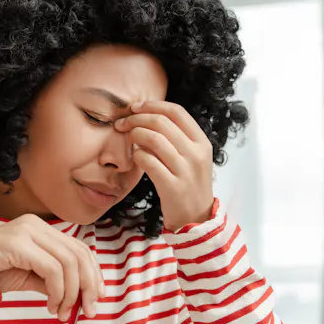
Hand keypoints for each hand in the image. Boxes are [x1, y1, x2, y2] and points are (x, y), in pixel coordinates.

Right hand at [0, 215, 102, 319]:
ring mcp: (27, 231)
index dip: (93, 273)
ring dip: (71, 293)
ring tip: (61, 313)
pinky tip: (50, 306)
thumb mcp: (29, 277)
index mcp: (41, 229)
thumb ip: (53, 281)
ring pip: (68, 262)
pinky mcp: (19, 244)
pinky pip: (52, 270)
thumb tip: (79, 296)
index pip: (79, 248)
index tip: (97, 297)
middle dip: (88, 285)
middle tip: (88, 311)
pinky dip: (58, 292)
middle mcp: (36, 225)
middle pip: (78, 254)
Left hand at [115, 101, 214, 231]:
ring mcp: (186, 171)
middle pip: (162, 122)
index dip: (153, 105)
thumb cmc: (188, 183)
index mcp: (202, 142)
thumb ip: (176, 138)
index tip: (135, 107)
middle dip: (136, 118)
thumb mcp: (192, 157)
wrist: (196, 218)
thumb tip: (147, 116)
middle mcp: (196, 154)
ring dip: (135, 134)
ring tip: (127, 139)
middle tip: (122, 123)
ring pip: (154, 139)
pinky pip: (149, 162)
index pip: (177, 111)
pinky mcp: (173, 187)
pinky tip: (134, 157)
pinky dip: (137, 155)